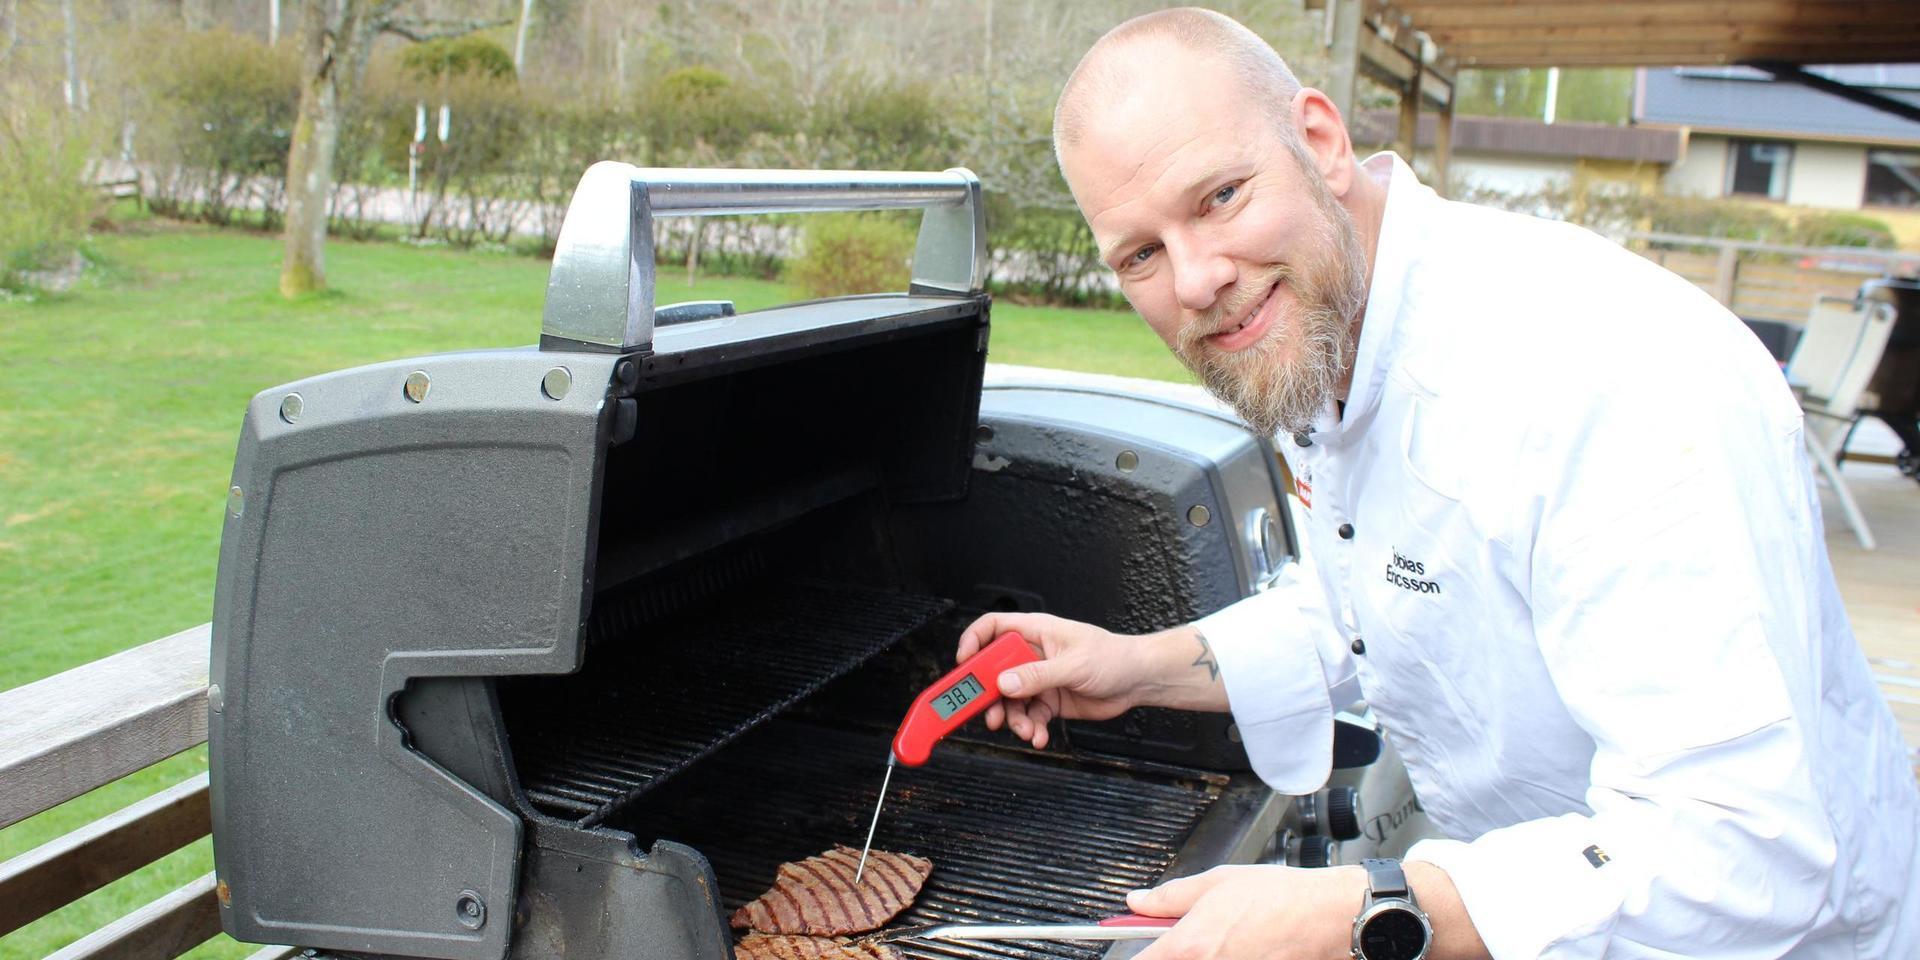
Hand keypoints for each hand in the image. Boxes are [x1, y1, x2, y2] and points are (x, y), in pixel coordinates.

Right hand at [954, 612, 1147, 748]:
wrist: (1138, 681)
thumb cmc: (1114, 657)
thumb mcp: (1074, 664)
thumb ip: (1038, 675)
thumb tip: (1006, 682)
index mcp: (1036, 632)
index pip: (992, 628)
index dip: (973, 643)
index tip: (964, 665)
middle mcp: (1032, 655)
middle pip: (994, 671)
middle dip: (989, 695)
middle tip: (988, 714)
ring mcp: (1039, 679)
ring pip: (1010, 700)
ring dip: (1013, 719)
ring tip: (1027, 730)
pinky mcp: (1048, 701)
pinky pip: (1029, 716)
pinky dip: (1031, 729)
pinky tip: (1039, 736)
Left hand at [1126, 864, 1367, 959]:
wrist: (1328, 918)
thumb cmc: (1279, 898)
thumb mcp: (1215, 881)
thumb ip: (1169, 897)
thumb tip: (1138, 902)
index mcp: (1190, 946)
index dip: (1134, 951)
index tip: (1129, 939)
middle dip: (1168, 952)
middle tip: (1179, 935)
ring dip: (1198, 954)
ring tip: (1218, 938)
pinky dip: (1221, 957)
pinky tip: (1239, 946)